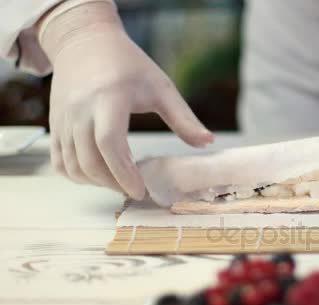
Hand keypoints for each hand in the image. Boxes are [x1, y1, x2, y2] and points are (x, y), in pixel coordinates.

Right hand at [39, 1, 212, 198]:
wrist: (86, 42)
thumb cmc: (129, 65)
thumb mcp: (161, 87)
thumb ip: (183, 118)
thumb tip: (208, 142)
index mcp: (109, 98)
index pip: (110, 143)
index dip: (124, 173)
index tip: (141, 191)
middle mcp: (80, 110)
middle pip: (90, 161)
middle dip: (114, 183)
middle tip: (136, 189)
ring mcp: (62, 118)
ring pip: (72, 166)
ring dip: (96, 182)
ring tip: (121, 181)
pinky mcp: (54, 124)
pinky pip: (59, 161)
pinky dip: (78, 175)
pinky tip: (100, 174)